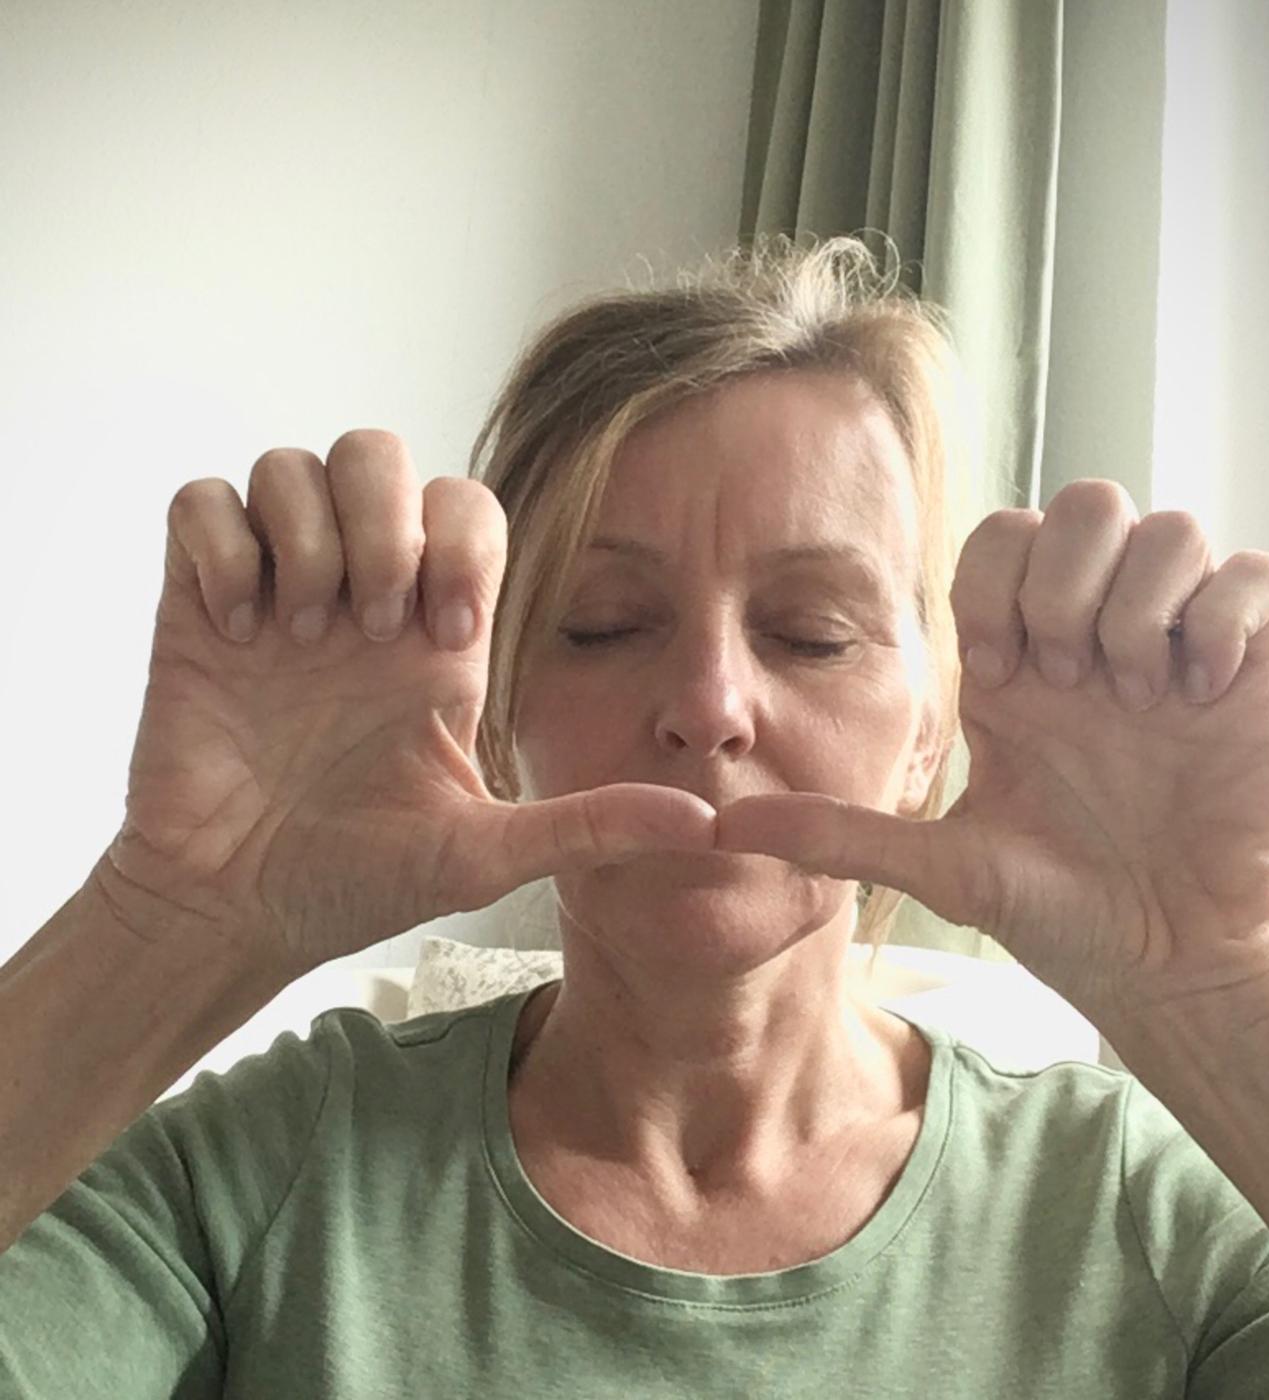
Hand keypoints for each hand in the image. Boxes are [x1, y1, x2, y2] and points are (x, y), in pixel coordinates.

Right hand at [97, 429, 714, 978]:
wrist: (233, 910)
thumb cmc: (354, 882)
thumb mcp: (483, 854)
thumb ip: (590, 826)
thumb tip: (704, 824)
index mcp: (437, 637)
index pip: (470, 509)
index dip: (465, 547)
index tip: (445, 638)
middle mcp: (364, 597)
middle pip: (381, 456)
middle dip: (383, 524)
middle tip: (370, 628)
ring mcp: (280, 592)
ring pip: (294, 467)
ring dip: (304, 537)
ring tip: (296, 635)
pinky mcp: (197, 602)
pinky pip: (201, 502)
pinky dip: (221, 547)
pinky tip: (235, 631)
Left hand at [716, 480, 1268, 1027]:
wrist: (1168, 963)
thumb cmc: (1062, 913)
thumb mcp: (943, 866)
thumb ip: (837, 832)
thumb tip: (721, 826)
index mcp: (1016, 665)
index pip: (998, 540)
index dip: (997, 584)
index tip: (1005, 675)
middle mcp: (1091, 637)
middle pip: (1083, 504)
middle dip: (1069, 582)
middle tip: (1070, 680)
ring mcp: (1174, 646)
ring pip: (1167, 526)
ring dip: (1143, 601)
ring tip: (1139, 692)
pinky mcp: (1252, 667)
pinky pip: (1253, 577)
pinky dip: (1225, 620)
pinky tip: (1199, 695)